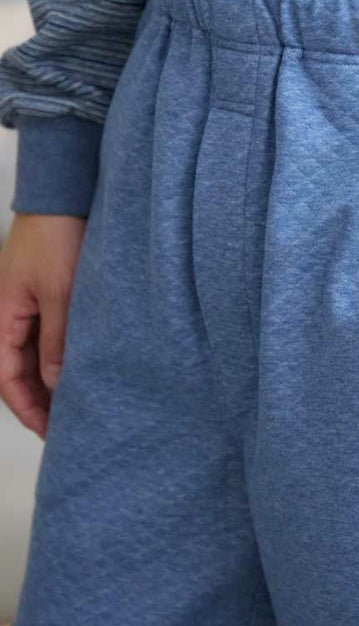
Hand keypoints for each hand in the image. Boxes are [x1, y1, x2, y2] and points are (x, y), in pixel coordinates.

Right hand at [0, 213, 85, 437]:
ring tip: (79, 402)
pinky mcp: (47, 292)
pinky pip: (48, 333)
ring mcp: (27, 302)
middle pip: (18, 370)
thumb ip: (57, 341)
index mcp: (1, 316)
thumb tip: (56, 386)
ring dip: (51, 379)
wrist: (64, 193)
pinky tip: (82, 366)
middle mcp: (9, 313)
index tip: (51, 432)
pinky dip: (61, 354)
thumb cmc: (57, 238)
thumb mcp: (61, 294)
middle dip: (40, 401)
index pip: (7, 379)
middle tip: (69, 426)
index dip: (28, 409)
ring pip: (34, 354)